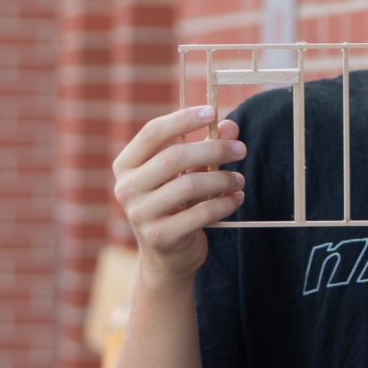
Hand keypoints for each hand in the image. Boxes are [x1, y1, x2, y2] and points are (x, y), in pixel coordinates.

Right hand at [112, 106, 247, 283]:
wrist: (167, 255)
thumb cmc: (178, 203)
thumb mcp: (190, 171)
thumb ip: (207, 146)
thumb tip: (231, 126)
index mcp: (127, 165)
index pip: (153, 132)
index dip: (184, 119)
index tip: (213, 112)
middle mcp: (126, 188)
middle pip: (174, 157)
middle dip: (214, 149)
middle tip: (241, 149)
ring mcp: (139, 214)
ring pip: (189, 185)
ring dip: (222, 179)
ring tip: (239, 179)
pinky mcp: (159, 237)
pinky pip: (200, 214)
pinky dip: (225, 203)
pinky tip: (237, 198)